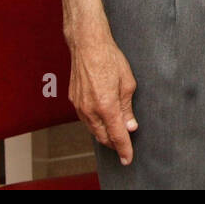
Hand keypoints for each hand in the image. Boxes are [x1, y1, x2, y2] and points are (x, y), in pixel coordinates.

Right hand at [68, 31, 138, 163]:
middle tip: (124, 147)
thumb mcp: (128, 83)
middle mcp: (90, 109)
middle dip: (114, 144)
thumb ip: (128, 108)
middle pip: (102, 136)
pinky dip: (95, 124)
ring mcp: (79, 105)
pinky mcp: (74, 100)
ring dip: (104, 134)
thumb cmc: (110, 59)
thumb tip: (130, 126)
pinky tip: (102, 121)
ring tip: (115, 135)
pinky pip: (85, 118)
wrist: (88, 45)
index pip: (117, 135)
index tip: (128, 159)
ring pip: (92, 129)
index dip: (124, 149)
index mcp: (106, 106)